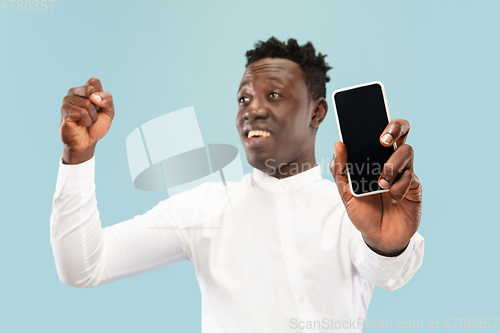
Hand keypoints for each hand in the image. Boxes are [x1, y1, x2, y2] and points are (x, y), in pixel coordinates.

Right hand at [60, 77, 114, 163]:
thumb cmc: (97, 125)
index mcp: (85, 89)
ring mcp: (67, 100)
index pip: (94, 81)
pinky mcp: (64, 110)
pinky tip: (80, 124)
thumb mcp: (109, 112)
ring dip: (91, 116)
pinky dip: (86, 121)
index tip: (99, 106)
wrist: (88, 141)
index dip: (101, 96)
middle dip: (97, 107)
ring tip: (86, 120)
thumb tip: (93, 96)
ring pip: (87, 103)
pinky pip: (81, 112)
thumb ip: (107, 99)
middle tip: (92, 115)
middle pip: (91, 91)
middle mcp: (74, 92)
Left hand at [330, 119, 421, 255]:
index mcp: (373, 157)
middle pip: (402, 131)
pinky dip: (398, 187)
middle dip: (395, 128)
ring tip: (381, 182)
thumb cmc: (363, 211)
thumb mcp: (345, 192)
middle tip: (383, 140)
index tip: (372, 121)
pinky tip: (392, 197)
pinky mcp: (414, 186)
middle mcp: (391, 159)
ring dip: (392, 165)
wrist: (379, 237)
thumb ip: (340, 169)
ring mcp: (405, 171)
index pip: (380, 130)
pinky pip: (410, 177)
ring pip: (407, 151)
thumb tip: (338, 145)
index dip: (380, 120)